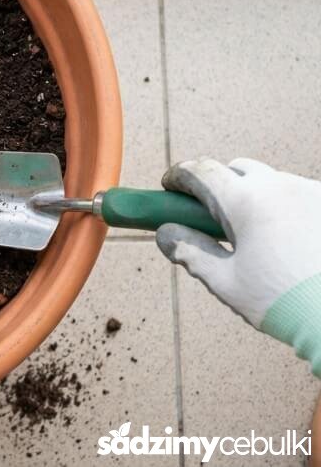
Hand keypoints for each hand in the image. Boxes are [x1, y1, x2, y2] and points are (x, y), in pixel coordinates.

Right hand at [156, 158, 320, 375]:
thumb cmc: (282, 303)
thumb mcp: (225, 282)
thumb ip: (191, 252)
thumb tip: (165, 233)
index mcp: (246, 202)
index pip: (202, 171)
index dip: (180, 176)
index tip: (169, 187)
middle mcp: (279, 186)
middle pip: (236, 168)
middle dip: (217, 183)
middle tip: (210, 214)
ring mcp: (310, 192)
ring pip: (270, 180)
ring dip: (253, 194)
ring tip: (254, 232)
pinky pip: (298, 194)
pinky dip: (283, 206)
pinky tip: (287, 237)